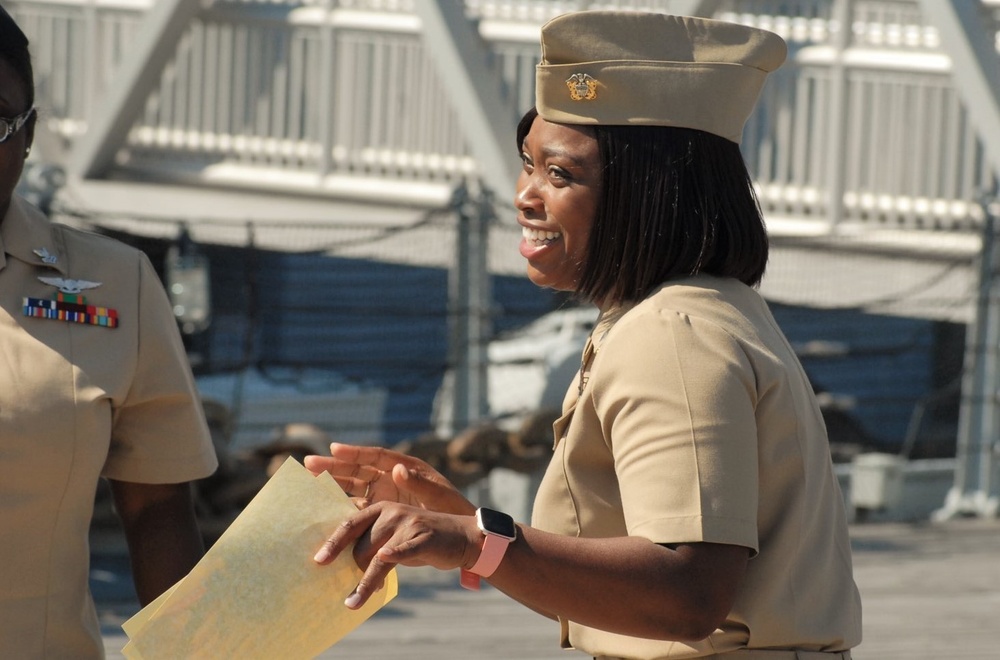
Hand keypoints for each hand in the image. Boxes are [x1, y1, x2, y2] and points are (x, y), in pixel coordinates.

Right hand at [305, 443, 474, 515]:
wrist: (457, 532)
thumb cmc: (452, 509)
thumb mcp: (440, 496)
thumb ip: (420, 484)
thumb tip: (397, 469)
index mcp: (405, 466)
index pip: (376, 457)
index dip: (354, 452)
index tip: (334, 448)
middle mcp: (390, 477)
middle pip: (358, 469)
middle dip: (334, 466)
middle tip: (308, 463)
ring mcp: (383, 494)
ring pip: (352, 487)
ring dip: (332, 484)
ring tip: (309, 481)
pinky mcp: (380, 511)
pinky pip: (357, 508)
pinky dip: (341, 508)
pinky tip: (323, 510)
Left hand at [314, 502, 480, 608]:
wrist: (461, 536)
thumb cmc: (421, 539)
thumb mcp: (394, 535)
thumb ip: (372, 543)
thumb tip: (343, 565)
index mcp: (380, 508)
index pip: (350, 524)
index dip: (333, 542)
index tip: (317, 561)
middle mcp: (391, 512)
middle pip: (361, 546)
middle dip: (353, 572)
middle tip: (346, 595)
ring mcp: (408, 524)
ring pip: (377, 556)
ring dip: (365, 583)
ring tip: (352, 602)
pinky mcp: (424, 538)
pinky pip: (403, 551)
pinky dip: (394, 556)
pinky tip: (384, 562)